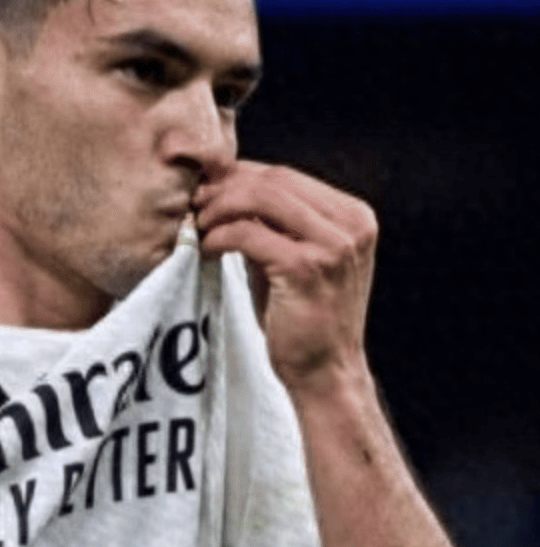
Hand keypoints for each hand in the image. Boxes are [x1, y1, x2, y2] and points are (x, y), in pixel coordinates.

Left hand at [192, 162, 377, 392]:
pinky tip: (206, 249)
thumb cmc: (303, 316)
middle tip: (194, 205)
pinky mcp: (306, 268)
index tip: (206, 191)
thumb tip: (223, 190)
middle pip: (272, 180)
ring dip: (219, 208)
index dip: (238, 177)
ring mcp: (333, 245)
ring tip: (198, 226)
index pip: (284, 176)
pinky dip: (219, 235)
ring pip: (260, 198)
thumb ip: (272, 224)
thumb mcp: (293, 257)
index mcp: (352, 216)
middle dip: (224, 188)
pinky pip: (248, 233)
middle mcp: (351, 224)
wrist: (325, 371)